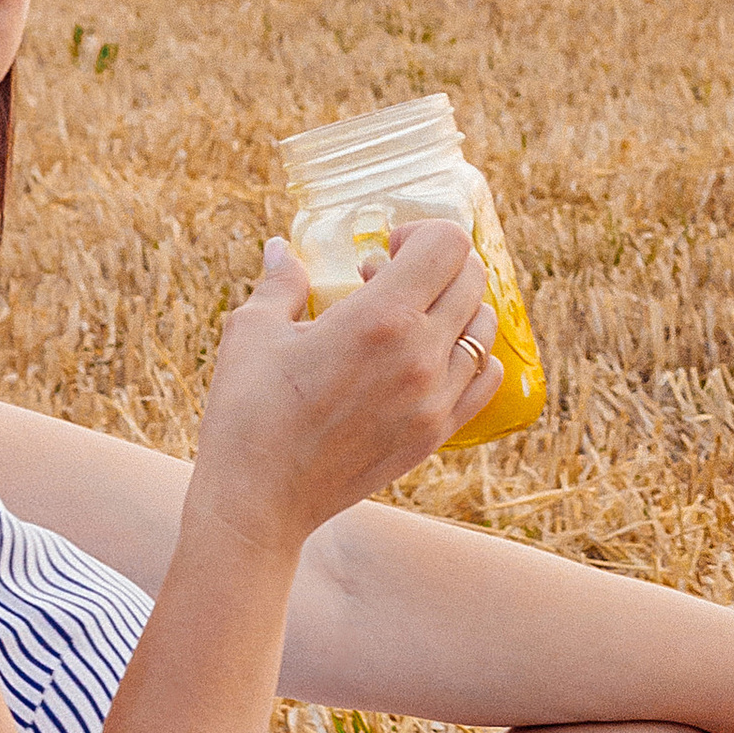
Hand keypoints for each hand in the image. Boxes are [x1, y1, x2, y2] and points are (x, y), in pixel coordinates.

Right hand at [185, 227, 501, 556]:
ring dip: (453, 308)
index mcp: (380, 318)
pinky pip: (486, 379)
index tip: (383, 251)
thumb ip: (281, 283)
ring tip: (407, 320)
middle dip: (434, 265)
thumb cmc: (248, 411)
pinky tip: (429, 358)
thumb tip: (282, 248)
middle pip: (471, 279)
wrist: (260, 500)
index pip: (448, 245)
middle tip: (387, 280)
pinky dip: (470, 356)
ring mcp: (436, 399)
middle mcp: (421, 356)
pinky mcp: (436, 434)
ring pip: (485, 328)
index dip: (420, 233)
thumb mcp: (252, 332)